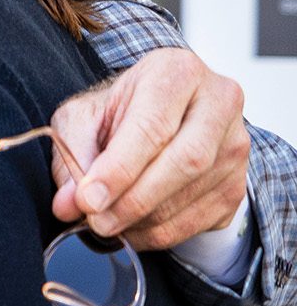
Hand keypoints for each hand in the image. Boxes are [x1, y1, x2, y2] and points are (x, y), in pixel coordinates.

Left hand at [50, 47, 249, 249]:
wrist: (163, 114)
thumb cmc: (120, 109)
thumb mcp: (84, 116)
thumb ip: (72, 155)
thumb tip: (67, 206)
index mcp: (176, 72)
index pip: (152, 126)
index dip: (119, 169)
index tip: (88, 200)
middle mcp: (218, 103)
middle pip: (185, 160)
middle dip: (133, 199)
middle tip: (95, 221)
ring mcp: (235, 145)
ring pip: (193, 192)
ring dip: (143, 220)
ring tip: (106, 225)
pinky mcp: (237, 184)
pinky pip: (201, 219)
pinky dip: (160, 233)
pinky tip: (131, 229)